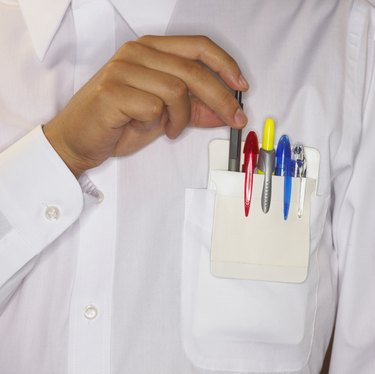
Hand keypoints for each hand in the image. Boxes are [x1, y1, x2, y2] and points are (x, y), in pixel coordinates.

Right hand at [43, 35, 248, 177]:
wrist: (80, 139)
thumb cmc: (121, 123)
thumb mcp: (166, 115)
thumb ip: (194, 109)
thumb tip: (225, 112)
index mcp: (151, 50)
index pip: (198, 46)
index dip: (225, 64)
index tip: (242, 87)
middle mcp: (137, 53)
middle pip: (193, 70)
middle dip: (221, 98)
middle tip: (234, 119)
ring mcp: (123, 69)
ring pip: (176, 89)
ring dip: (182, 117)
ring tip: (171, 129)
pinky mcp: (113, 91)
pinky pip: (154, 107)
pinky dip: (160, 123)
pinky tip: (149, 129)